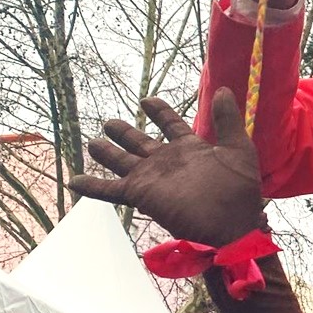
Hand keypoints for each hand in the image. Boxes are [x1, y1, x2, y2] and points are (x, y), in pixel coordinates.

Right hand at [69, 88, 263, 246]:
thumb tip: (224, 89)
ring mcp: (152, 178)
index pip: (171, 124)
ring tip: (92, 143)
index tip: (147, 100)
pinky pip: (111, 189)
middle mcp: (168, 161)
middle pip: (140, 142)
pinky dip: (92, 186)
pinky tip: (74, 180)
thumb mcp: (238, 147)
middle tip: (109, 123)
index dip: (160, 112)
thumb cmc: (239, 189)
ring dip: (107, 153)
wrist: (231, 224)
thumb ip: (228, 119)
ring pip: (123, 162)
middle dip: (125, 133)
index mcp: (190, 149)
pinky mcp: (141, 194)